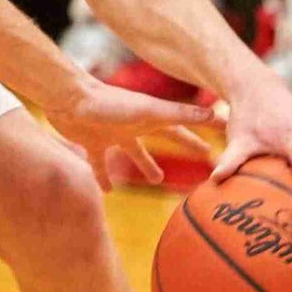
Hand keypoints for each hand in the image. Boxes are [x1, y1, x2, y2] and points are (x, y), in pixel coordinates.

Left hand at [44, 77, 219, 190]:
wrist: (67, 99)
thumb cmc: (109, 103)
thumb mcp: (150, 111)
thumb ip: (180, 114)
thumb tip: (218, 114)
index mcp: (150, 117)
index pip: (183, 125)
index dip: (203, 129)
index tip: (225, 133)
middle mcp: (133, 124)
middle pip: (164, 137)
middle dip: (183, 144)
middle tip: (202, 155)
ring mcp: (112, 133)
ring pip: (134, 152)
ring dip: (145, 165)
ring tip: (156, 181)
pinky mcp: (91, 142)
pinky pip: (99, 163)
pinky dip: (103, 176)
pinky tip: (108, 192)